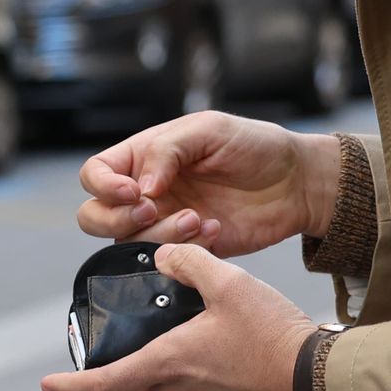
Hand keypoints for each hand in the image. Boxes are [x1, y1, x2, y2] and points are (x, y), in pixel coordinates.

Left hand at [41, 243, 312, 390]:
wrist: (319, 379)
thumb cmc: (273, 334)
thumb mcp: (230, 283)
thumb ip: (190, 262)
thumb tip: (162, 255)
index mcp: (168, 363)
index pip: (104, 384)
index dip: (70, 387)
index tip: (47, 384)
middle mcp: (177, 390)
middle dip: (101, 389)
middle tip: (94, 366)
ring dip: (133, 386)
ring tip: (134, 356)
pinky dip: (165, 385)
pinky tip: (182, 357)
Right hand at [76, 111, 340, 257]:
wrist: (296, 183)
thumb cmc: (254, 146)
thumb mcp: (209, 129)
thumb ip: (167, 150)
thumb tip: (140, 186)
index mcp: (143, 158)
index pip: (95, 174)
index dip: (104, 186)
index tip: (134, 190)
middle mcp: (146, 193)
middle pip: (94, 216)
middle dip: (116, 219)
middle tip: (153, 209)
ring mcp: (163, 223)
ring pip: (127, 244)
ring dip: (158, 234)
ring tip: (197, 218)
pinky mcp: (187, 250)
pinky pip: (165, 260)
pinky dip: (186, 248)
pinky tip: (214, 229)